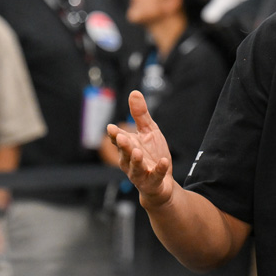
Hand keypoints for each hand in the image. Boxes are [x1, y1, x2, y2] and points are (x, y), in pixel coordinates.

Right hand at [107, 91, 176, 208]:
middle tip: (121, 137)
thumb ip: (140, 114)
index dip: (115, 135)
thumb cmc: (152, 154)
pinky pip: (156, 176)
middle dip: (123, 146)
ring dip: (135, 160)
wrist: (162, 182)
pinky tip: (164, 162)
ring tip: (137, 151)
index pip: (118, 140)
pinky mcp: (153, 182)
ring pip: (135, 167)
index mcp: (127, 147)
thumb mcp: (149, 131)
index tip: (111, 128)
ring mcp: (140, 173)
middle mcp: (130, 161)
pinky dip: (159, 169)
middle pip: (124, 153)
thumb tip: (134, 92)